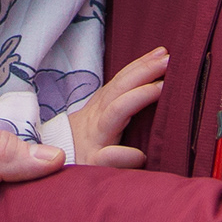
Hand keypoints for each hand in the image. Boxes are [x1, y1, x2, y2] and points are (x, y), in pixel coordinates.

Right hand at [61, 48, 170, 167]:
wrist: (52, 170)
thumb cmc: (87, 146)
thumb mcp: (100, 121)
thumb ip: (122, 105)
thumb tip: (158, 88)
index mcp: (100, 108)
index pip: (121, 80)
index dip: (141, 64)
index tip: (163, 52)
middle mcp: (97, 119)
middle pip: (119, 88)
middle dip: (143, 71)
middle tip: (168, 60)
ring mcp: (95, 140)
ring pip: (115, 113)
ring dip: (138, 97)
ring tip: (162, 88)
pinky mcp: (92, 164)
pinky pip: (107, 157)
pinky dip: (124, 156)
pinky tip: (141, 155)